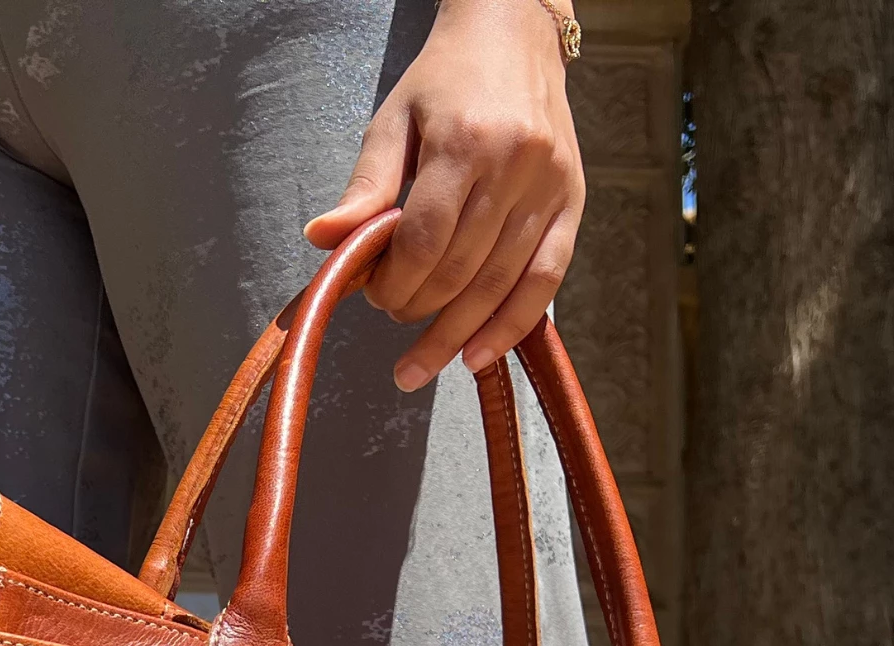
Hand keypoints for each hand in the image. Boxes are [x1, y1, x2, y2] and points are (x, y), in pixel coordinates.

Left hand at [306, 0, 584, 391]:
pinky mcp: (572, 203)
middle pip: (460, 270)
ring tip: (422, 363)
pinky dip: (510, 327)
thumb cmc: (446, 81)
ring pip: (499, 285)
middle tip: (393, 317)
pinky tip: (477, 357)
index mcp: (465, 142)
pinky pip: (545, 282)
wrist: (515, 35)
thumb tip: (321, 238)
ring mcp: (549, 187)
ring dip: (456, 335)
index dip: (393, 282)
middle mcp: (514, 166)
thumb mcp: (394, 119)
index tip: (373, 293)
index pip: (423, 240)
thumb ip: (365, 185)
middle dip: (418, 309)